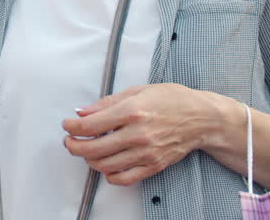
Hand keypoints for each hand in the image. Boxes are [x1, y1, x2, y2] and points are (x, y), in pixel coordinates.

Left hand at [60, 83, 222, 185]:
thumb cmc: (173, 100)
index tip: (67, 126)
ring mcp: (146, 152)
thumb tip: (83, 112)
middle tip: (70, 141)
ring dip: (89, 160)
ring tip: (87, 151)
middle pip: (93, 149)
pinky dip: (109, 175)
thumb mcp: (137, 91)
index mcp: (132, 111)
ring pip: (105, 165)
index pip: (90, 126)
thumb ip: (107, 103)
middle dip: (74, 146)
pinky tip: (106, 165)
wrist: (202, 118)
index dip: (72, 128)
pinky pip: (124, 178)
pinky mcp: (153, 165)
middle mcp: (138, 134)